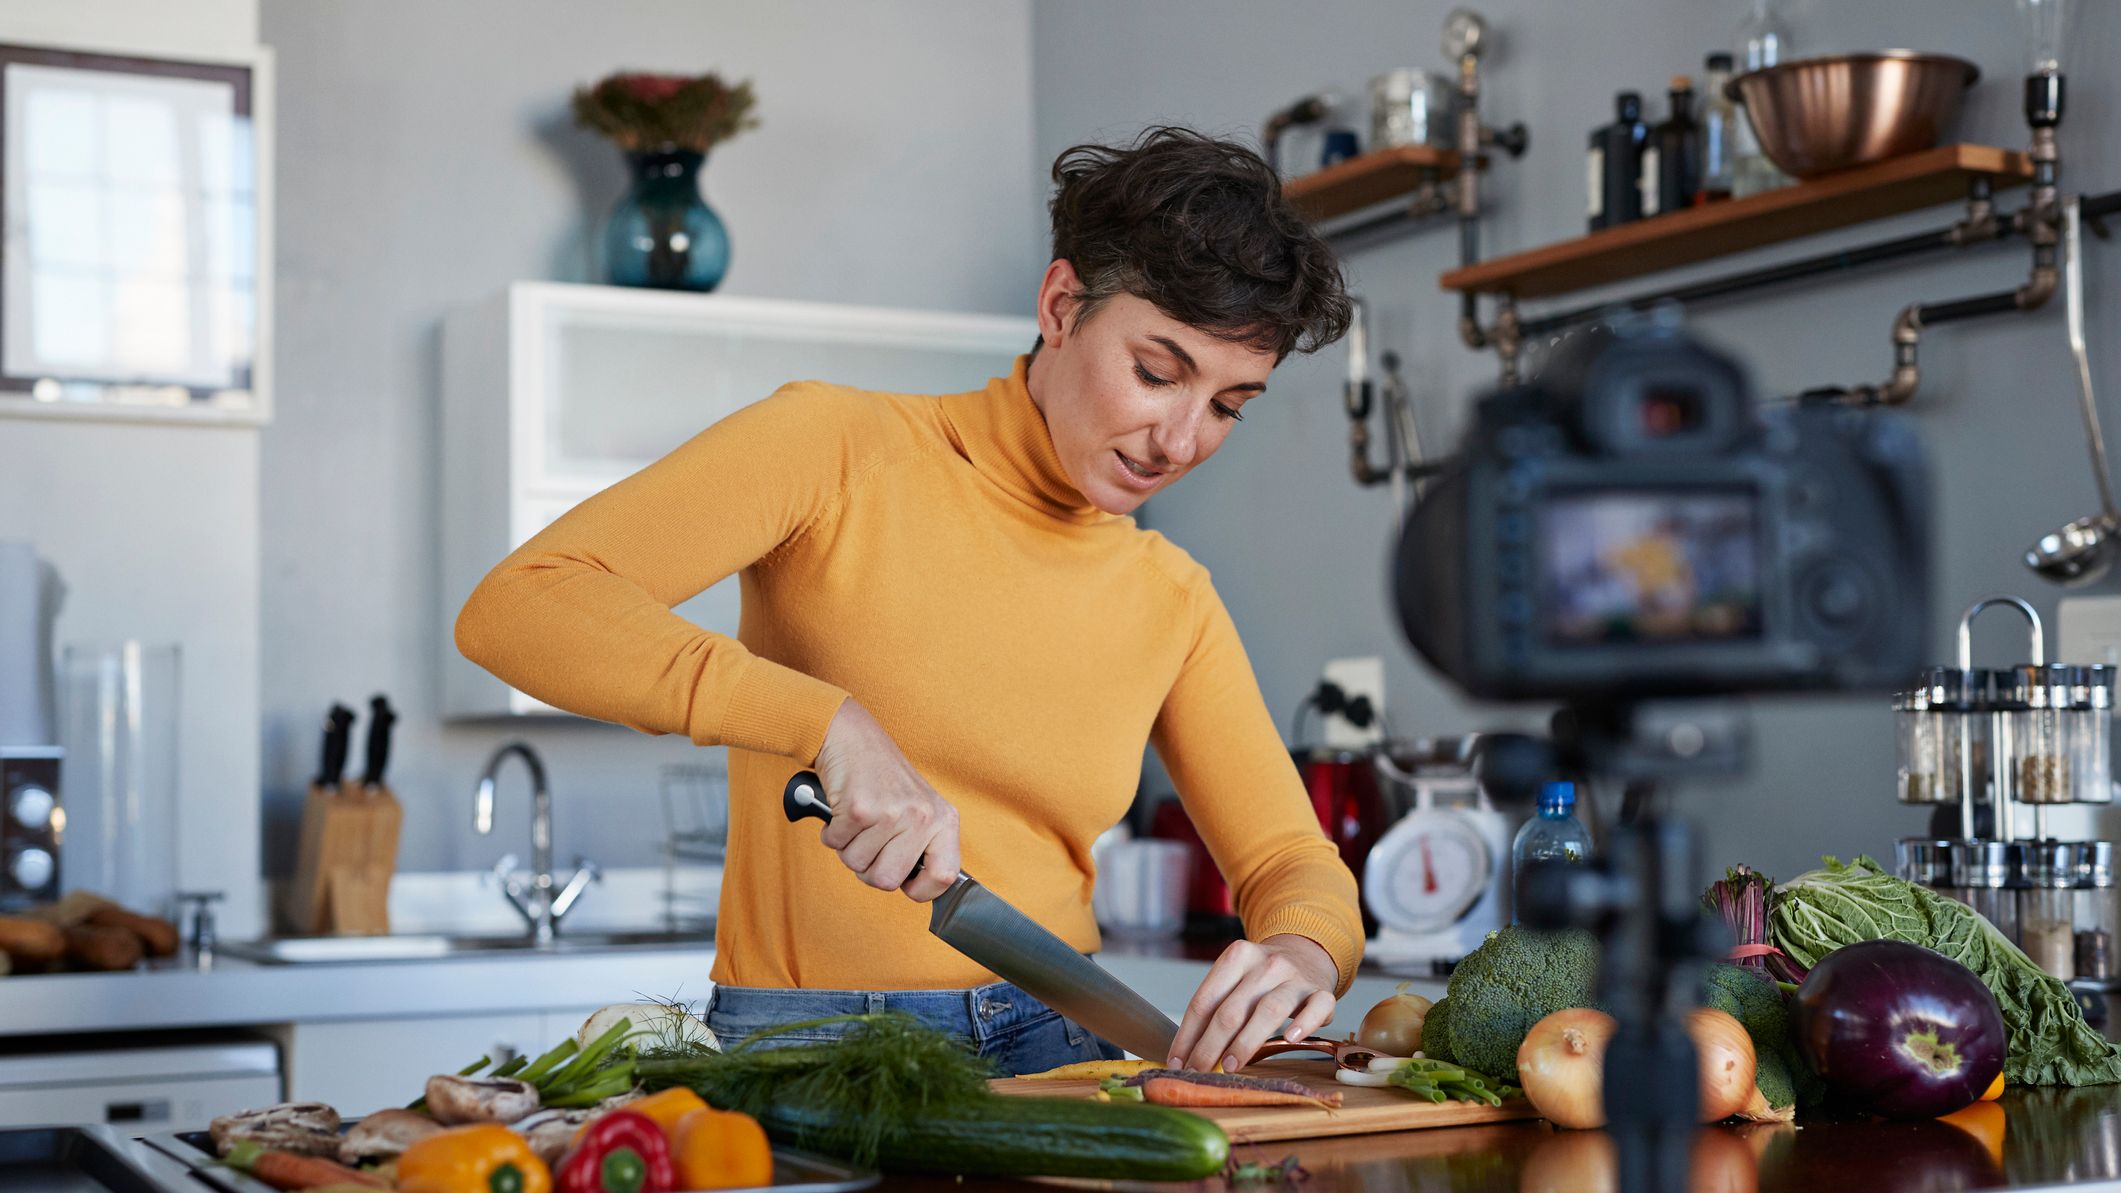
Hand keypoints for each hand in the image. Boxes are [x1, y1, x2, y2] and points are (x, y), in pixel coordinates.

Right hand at [811, 700, 960, 901]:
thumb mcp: (918, 807)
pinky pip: (836, 845)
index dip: (922, 890)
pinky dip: (832, 833)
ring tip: (857, 821)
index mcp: (944, 819)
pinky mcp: (859, 809)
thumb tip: (919, 887)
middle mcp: (922, 817)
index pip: (945, 876)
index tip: (907, 884)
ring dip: (848, 848)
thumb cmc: (882, 777)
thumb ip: (922, 844)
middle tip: (868, 843)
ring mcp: (891, 813)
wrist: (851, 737)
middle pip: (888, 881)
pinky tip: (842, 811)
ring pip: (858, 865)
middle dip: (869, 869)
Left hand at [1167, 935, 1337, 1072]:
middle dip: (1210, 1045)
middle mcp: (1266, 963)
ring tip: (1230, 1065)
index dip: (1188, 1035)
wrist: (1306, 954)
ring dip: (1246, 1041)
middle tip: (1199, 1070)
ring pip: (1270, 1010)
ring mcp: (1296, 977)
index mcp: (1237, 957)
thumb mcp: (1236, 979)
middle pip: (1232, 1009)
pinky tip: (1290, 1039)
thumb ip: (1216, 1008)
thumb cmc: (1262, 977)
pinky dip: (1304, 1023)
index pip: (1205, 1000)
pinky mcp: (1322, 992)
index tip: (1177, 1062)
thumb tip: (1187, 1055)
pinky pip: (1317, 1007)